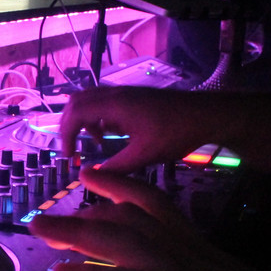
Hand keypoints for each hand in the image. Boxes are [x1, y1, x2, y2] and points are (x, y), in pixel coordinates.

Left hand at [29, 167, 270, 270]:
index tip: (91, 176)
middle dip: (81, 213)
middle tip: (42, 212)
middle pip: (126, 220)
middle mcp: (183, 253)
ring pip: (121, 242)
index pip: (153, 204)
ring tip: (41, 229)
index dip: (119, 188)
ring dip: (75, 233)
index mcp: (195, 248)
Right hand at [59, 86, 200, 173]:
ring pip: (89, 99)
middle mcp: (115, 94)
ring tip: (92, 142)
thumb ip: (115, 167)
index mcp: (115, 105)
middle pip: (77, 101)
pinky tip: (110, 135)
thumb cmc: (175, 133)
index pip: (75, 112)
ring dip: (83, 120)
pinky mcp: (133, 97)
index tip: (70, 155)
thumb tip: (91, 177)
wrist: (205, 115)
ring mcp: (124, 93)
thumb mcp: (144, 155)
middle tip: (71, 148)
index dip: (65, 134)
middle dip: (68, 125)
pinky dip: (97, 117)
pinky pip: (103, 101)